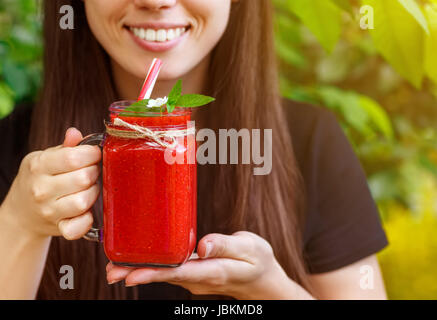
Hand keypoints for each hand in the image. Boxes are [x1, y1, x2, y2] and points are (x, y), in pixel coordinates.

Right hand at [2, 128, 100, 238]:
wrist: (22, 213)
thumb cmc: (40, 179)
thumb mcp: (45, 158)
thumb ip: (65, 147)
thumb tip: (75, 133)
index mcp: (39, 166)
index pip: (72, 157)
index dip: (91, 154)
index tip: (95, 154)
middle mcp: (42, 189)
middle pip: (83, 178)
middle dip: (95, 172)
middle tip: (92, 171)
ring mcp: (49, 211)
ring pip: (84, 201)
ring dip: (93, 193)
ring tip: (89, 188)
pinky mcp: (59, 228)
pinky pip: (78, 228)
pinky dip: (86, 220)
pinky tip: (87, 211)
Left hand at [106, 231, 304, 298]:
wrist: (262, 280)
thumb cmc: (257, 262)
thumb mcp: (250, 248)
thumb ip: (225, 245)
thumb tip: (202, 245)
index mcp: (214, 271)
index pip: (179, 272)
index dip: (154, 273)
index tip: (131, 275)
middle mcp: (200, 278)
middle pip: (165, 275)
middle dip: (137, 273)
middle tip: (112, 271)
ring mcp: (196, 278)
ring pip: (164, 274)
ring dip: (139, 271)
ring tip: (115, 267)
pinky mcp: (194, 274)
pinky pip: (170, 270)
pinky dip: (152, 266)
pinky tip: (139, 261)